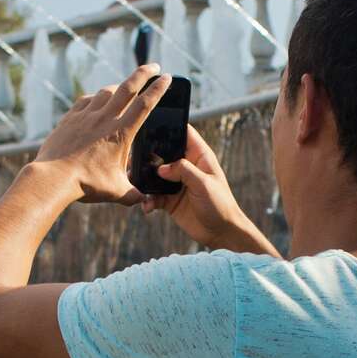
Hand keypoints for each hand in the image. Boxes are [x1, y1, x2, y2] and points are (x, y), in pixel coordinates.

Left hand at [31, 63, 168, 204]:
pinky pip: (86, 101)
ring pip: (106, 92)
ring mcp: (85, 116)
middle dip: (143, 73)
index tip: (166, 77)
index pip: (145, 104)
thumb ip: (134, 194)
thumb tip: (145, 200)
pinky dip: (96, 97)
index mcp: (121, 133)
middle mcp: (104, 119)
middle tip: (153, 65)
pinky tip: (97, 100)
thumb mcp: (116, 192)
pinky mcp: (70, 118)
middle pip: (127, 87)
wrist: (53, 178)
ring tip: (125, 87)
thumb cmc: (86, 185)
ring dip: (118, 86)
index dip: (158, 89)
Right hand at [139, 125, 273, 254]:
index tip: (151, 125)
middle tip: (135, 162)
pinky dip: (147, 200)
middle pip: (162, 153)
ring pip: (153, 176)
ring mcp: (176, 183)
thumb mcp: (204, 184)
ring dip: (144, 181)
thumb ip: (183, 171)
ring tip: (137, 186)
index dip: (169, 126)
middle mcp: (186, 166)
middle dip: (148, 157)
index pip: (183, 133)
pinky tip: (147, 206)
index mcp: (198, 156)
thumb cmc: (220, 204)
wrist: (220, 232)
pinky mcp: (169, 199)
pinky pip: (153, 196)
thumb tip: (160, 168)